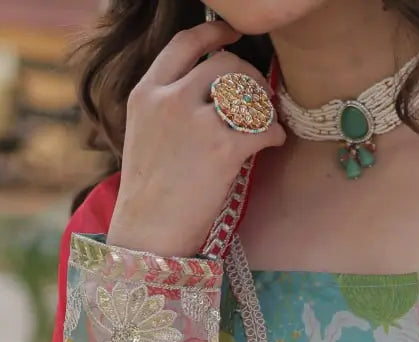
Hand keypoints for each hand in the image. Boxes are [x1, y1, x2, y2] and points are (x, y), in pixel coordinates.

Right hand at [107, 22, 285, 257]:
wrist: (148, 231)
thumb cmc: (150, 192)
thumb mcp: (144, 133)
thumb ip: (166, 105)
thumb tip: (207, 92)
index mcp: (147, 92)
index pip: (184, 44)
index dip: (214, 32)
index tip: (233, 33)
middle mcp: (170, 99)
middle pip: (223, 63)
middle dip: (248, 75)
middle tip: (259, 94)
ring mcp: (196, 123)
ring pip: (245, 92)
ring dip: (263, 104)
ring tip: (264, 121)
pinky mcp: (222, 150)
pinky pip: (262, 128)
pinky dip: (273, 134)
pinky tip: (271, 143)